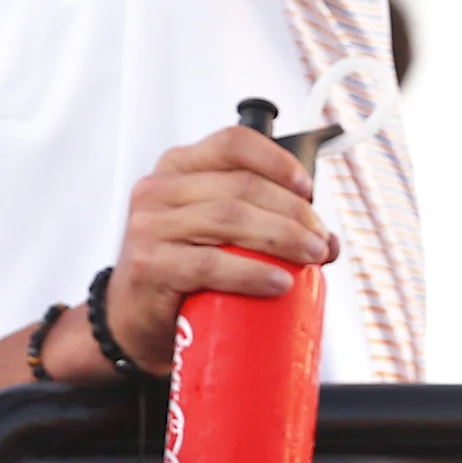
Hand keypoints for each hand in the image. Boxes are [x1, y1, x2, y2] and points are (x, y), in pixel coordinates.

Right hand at [43, 125, 333, 381]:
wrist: (134, 319)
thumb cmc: (181, 272)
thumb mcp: (213, 231)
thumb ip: (258, 220)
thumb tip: (327, 240)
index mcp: (178, 167)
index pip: (232, 143)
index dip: (277, 161)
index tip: (308, 189)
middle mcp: (158, 188)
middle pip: (241, 186)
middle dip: (293, 212)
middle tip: (321, 242)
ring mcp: (150, 225)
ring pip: (230, 219)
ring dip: (282, 238)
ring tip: (312, 258)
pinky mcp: (150, 264)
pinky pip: (211, 264)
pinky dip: (251, 273)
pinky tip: (279, 282)